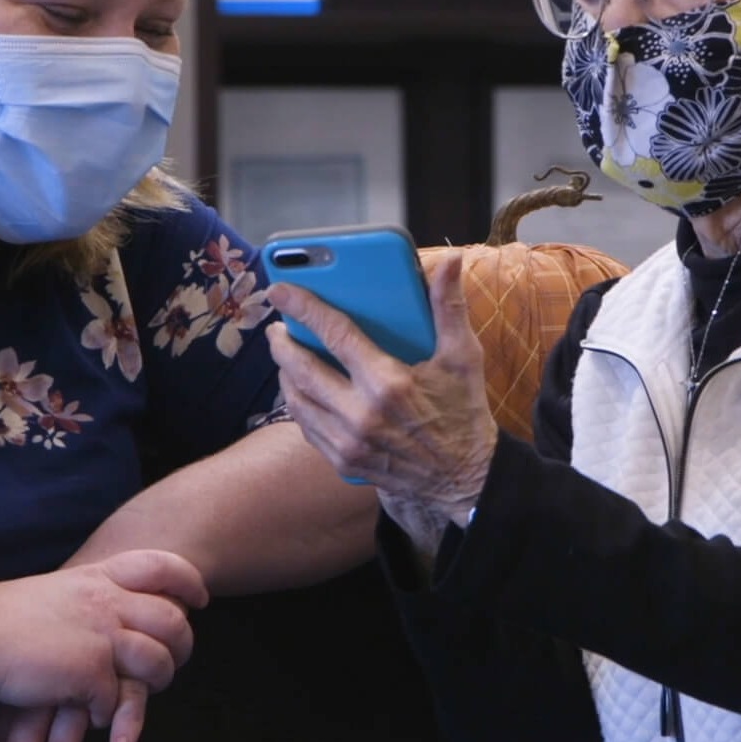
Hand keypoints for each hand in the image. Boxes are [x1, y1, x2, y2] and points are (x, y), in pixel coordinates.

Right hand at [0, 549, 205, 739]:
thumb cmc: (12, 615)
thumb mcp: (65, 589)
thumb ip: (98, 594)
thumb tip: (126, 610)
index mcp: (102, 575)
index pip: (163, 566)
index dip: (188, 581)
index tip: (198, 599)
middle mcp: (108, 600)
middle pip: (171, 619)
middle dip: (183, 642)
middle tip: (178, 658)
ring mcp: (101, 634)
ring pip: (156, 661)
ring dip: (156, 680)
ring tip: (146, 690)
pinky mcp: (88, 671)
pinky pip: (115, 698)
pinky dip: (109, 711)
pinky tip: (93, 711)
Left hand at [265, 248, 498, 531]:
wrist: (464, 479)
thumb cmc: (463, 412)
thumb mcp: (463, 357)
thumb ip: (449, 306)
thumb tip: (450, 262)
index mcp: (389, 383)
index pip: (334, 334)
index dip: (303, 308)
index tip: (279, 291)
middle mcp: (361, 414)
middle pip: (302, 369)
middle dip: (282, 343)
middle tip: (276, 327)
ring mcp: (349, 442)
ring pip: (297, 400)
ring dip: (285, 373)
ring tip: (285, 355)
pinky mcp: (344, 462)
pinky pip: (306, 427)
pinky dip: (298, 403)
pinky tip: (300, 389)